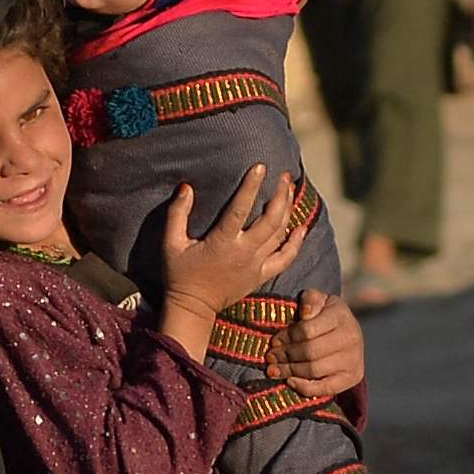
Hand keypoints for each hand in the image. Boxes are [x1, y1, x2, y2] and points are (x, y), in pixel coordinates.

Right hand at [155, 164, 311, 342]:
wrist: (193, 307)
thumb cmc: (180, 274)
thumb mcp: (171, 243)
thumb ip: (177, 214)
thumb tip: (186, 188)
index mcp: (222, 242)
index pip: (240, 209)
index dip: (251, 186)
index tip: (260, 166)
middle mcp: (244, 252)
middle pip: (270, 219)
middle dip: (280, 195)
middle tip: (284, 175)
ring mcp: (256, 265)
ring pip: (280, 234)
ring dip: (288, 210)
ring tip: (291, 190)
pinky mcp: (261, 276)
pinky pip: (285, 258)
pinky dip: (296, 243)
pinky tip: (302, 227)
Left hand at [283, 293, 364, 395]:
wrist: (348, 334)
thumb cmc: (325, 315)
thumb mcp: (318, 301)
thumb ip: (310, 300)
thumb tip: (305, 313)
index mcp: (341, 315)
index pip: (307, 330)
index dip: (287, 337)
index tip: (274, 341)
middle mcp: (352, 338)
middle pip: (310, 352)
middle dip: (285, 356)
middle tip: (270, 357)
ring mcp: (353, 360)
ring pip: (314, 370)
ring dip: (290, 371)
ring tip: (274, 369)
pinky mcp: (352, 378)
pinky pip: (325, 388)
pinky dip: (304, 387)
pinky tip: (290, 381)